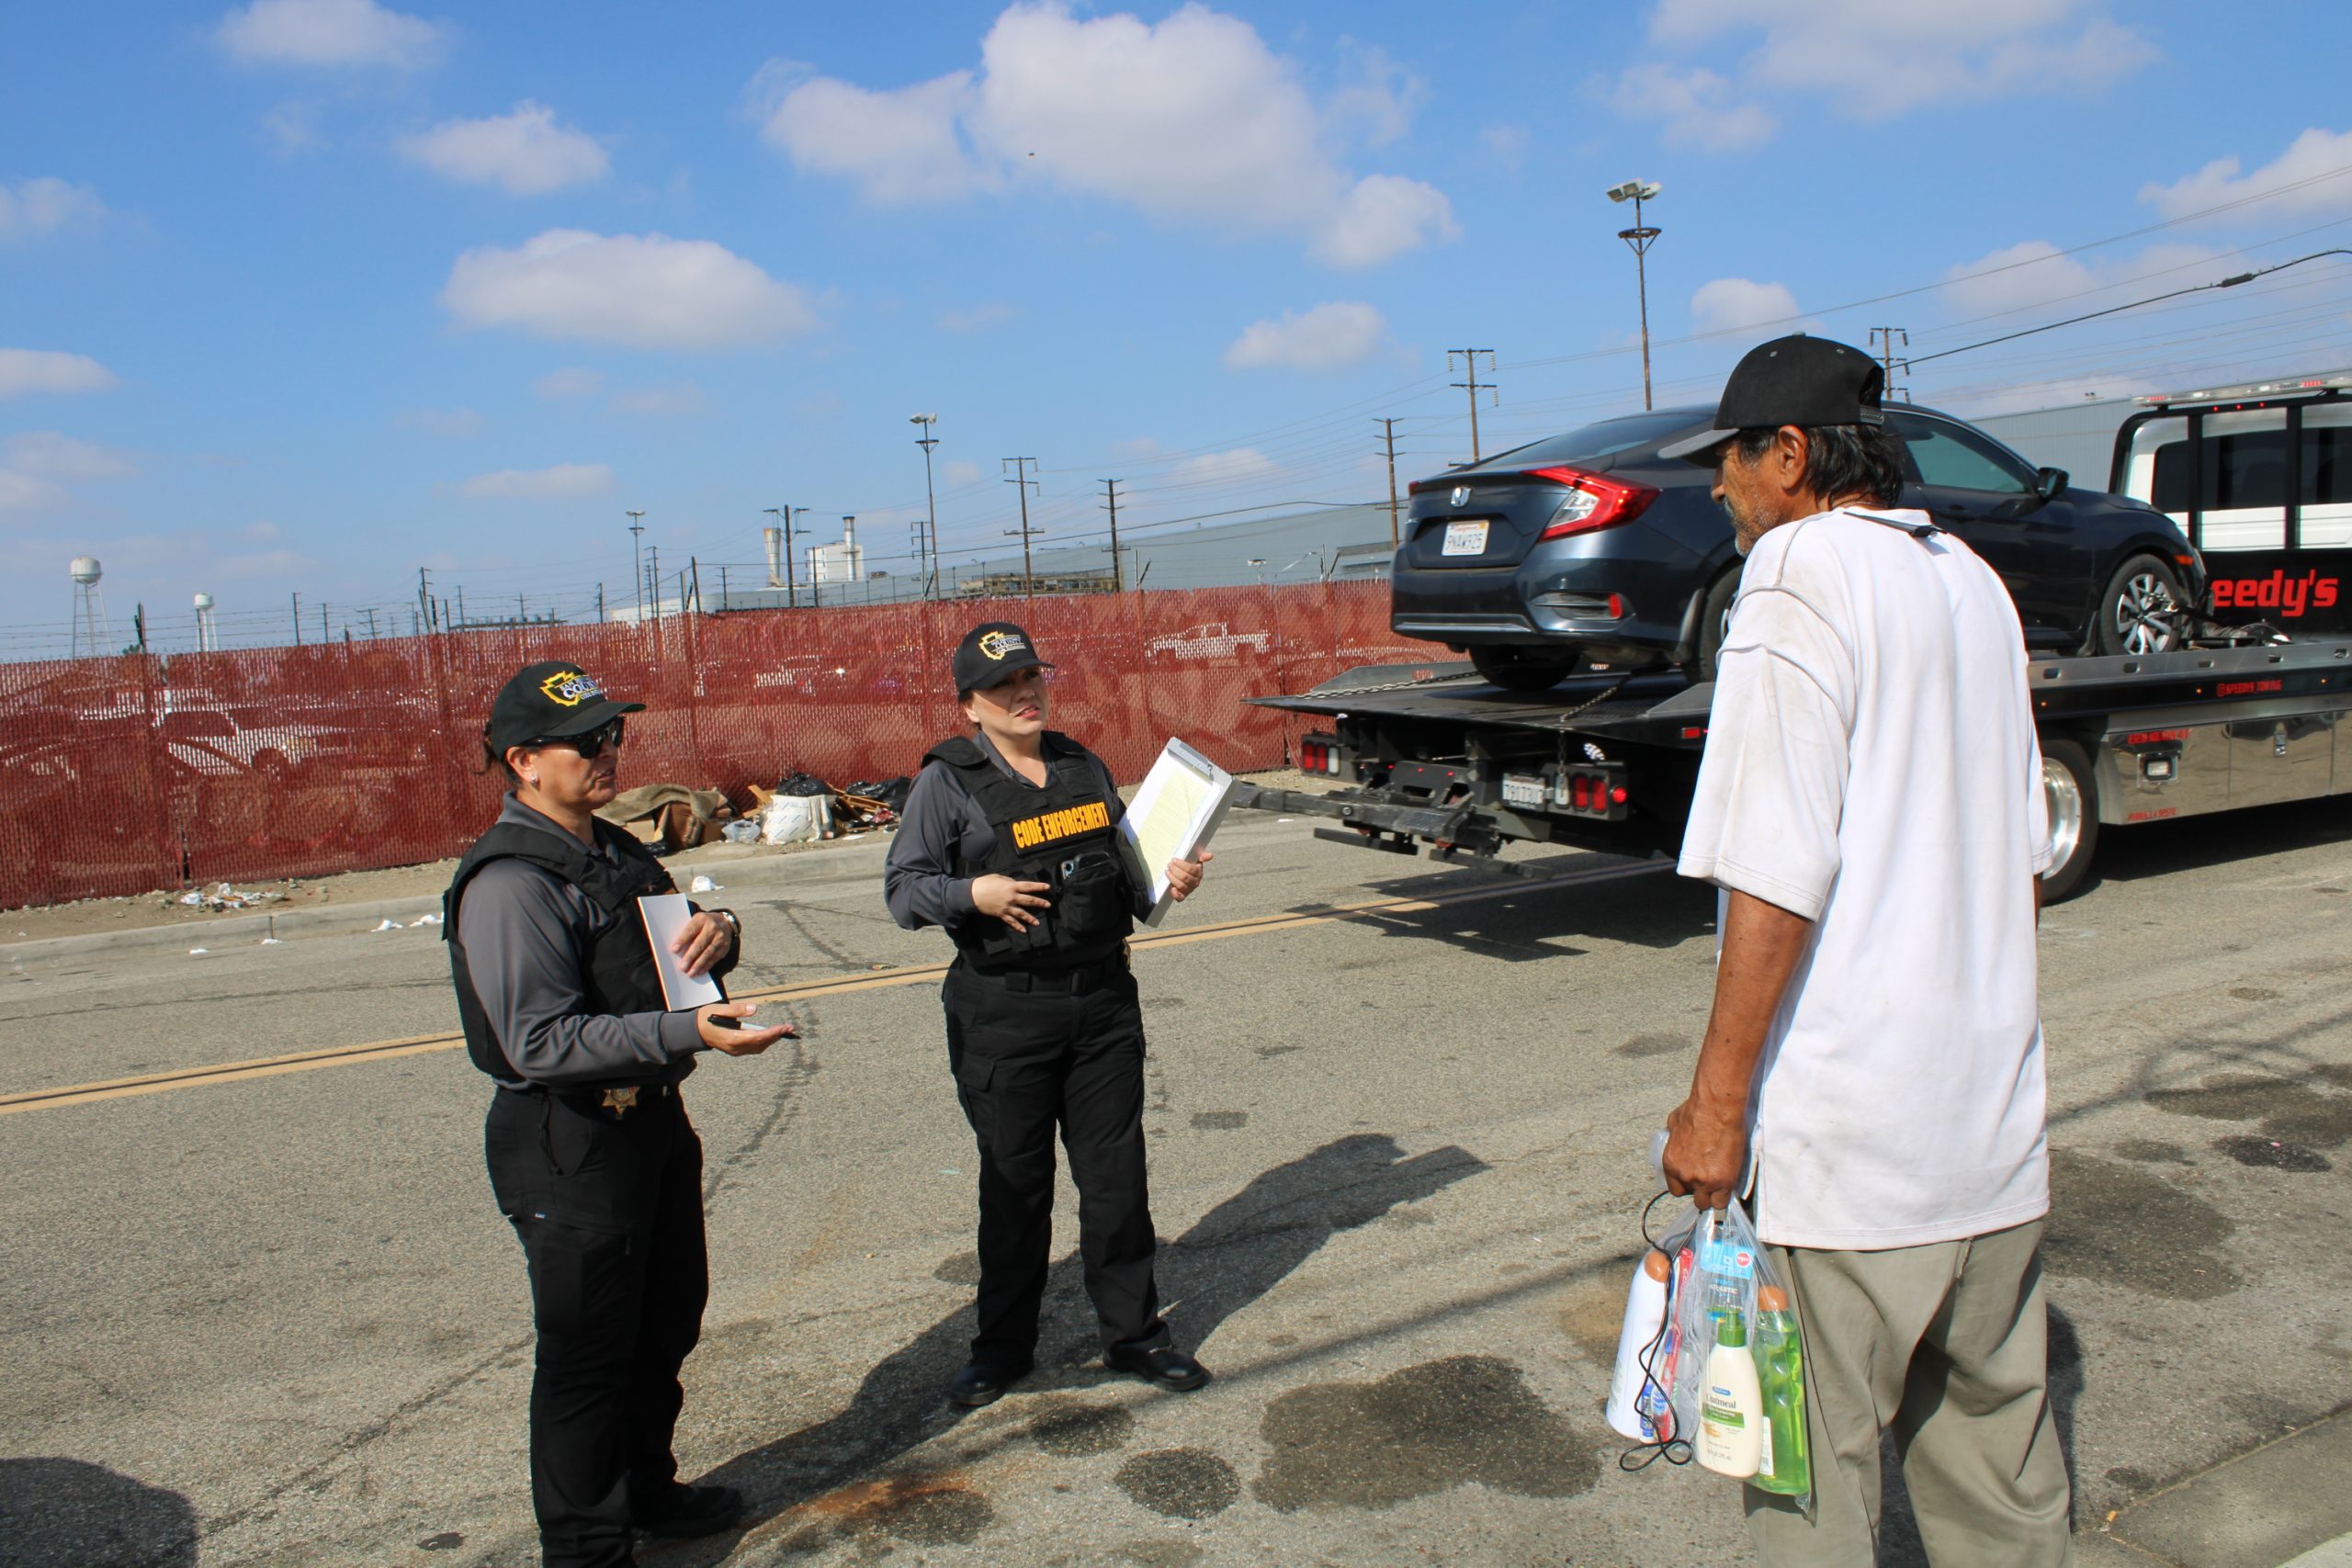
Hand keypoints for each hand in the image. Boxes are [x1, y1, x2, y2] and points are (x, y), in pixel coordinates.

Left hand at [670, 911, 734, 977]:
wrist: (724, 923)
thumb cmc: (703, 924)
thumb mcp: (695, 922)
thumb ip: (688, 932)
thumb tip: (677, 950)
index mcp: (702, 919)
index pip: (691, 931)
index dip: (682, 940)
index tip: (674, 950)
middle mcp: (712, 928)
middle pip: (700, 944)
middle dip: (690, 957)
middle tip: (682, 967)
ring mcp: (720, 938)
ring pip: (708, 953)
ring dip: (698, 965)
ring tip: (690, 973)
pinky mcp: (724, 948)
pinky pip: (714, 959)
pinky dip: (706, 966)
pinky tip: (699, 972)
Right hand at [696, 1001, 792, 1053]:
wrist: (693, 1031)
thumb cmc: (706, 1017)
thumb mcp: (719, 1009)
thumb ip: (736, 1009)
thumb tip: (754, 1009)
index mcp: (732, 1038)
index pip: (758, 1037)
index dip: (773, 1033)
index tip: (785, 1027)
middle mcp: (735, 1048)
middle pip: (760, 1044)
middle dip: (776, 1036)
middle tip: (789, 1028)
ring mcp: (735, 1051)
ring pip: (758, 1048)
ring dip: (771, 1039)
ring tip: (782, 1030)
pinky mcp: (735, 1050)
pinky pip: (753, 1048)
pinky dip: (763, 1041)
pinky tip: (769, 1034)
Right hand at [972, 874, 1051, 929]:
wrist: (972, 894)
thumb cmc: (984, 883)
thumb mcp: (998, 878)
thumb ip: (1009, 881)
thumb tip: (1016, 884)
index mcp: (1011, 886)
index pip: (1029, 886)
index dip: (1039, 887)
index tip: (1047, 887)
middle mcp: (1011, 897)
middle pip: (1029, 900)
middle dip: (1040, 903)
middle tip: (1048, 905)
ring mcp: (1007, 907)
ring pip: (1022, 914)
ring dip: (1031, 918)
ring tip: (1038, 923)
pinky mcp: (1001, 914)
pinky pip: (1011, 922)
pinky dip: (1017, 926)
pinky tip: (1023, 930)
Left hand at [1164, 848, 1211, 901]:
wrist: (1182, 875)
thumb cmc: (1189, 866)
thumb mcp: (1195, 859)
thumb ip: (1202, 856)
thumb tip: (1210, 855)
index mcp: (1198, 873)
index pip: (1191, 869)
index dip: (1182, 865)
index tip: (1174, 860)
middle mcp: (1195, 882)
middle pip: (1185, 877)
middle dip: (1175, 870)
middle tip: (1169, 865)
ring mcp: (1189, 889)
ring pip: (1182, 886)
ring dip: (1173, 878)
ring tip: (1167, 871)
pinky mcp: (1183, 895)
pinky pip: (1180, 898)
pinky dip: (1176, 894)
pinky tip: (1172, 889)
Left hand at [1661, 1090, 1746, 1211]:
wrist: (1717, 1109)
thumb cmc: (1696, 1110)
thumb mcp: (1673, 1123)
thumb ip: (1672, 1136)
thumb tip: (1673, 1135)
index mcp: (1670, 1163)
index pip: (1675, 1188)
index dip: (1687, 1186)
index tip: (1695, 1181)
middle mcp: (1685, 1175)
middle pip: (1691, 1197)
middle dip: (1700, 1192)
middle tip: (1709, 1181)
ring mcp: (1703, 1180)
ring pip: (1706, 1203)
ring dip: (1712, 1196)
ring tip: (1720, 1185)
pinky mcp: (1722, 1181)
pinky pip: (1722, 1202)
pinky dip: (1724, 1197)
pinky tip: (1728, 1187)